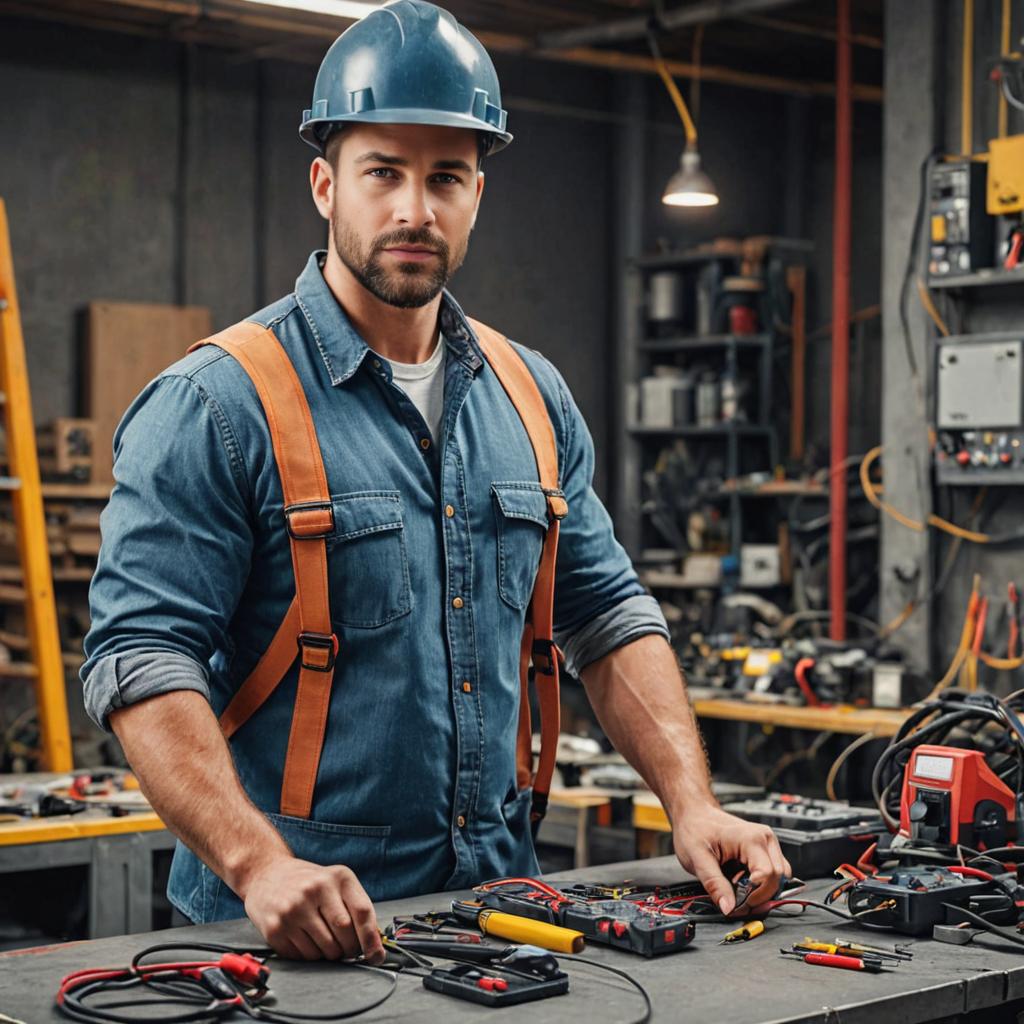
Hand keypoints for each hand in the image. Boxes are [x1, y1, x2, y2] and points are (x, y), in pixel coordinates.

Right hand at [241, 855, 384, 962]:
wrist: (266, 874)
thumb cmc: (309, 883)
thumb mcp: (335, 883)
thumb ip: (355, 908)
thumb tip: (374, 946)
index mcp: (337, 876)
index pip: (362, 912)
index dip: (371, 938)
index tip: (376, 956)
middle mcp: (315, 889)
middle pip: (344, 933)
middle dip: (349, 949)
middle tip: (345, 949)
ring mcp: (293, 908)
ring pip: (324, 949)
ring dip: (329, 954)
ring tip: (323, 940)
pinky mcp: (275, 928)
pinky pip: (302, 956)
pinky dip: (309, 956)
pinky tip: (304, 940)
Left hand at [671, 803, 791, 914]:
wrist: (693, 814)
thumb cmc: (694, 829)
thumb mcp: (698, 859)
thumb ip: (714, 884)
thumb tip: (728, 908)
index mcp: (751, 839)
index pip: (768, 875)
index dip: (755, 895)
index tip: (738, 904)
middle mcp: (765, 839)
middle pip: (778, 879)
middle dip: (759, 896)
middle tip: (737, 902)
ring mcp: (767, 843)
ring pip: (779, 878)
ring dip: (762, 890)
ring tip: (737, 888)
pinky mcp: (765, 850)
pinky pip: (773, 874)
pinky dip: (761, 884)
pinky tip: (742, 881)